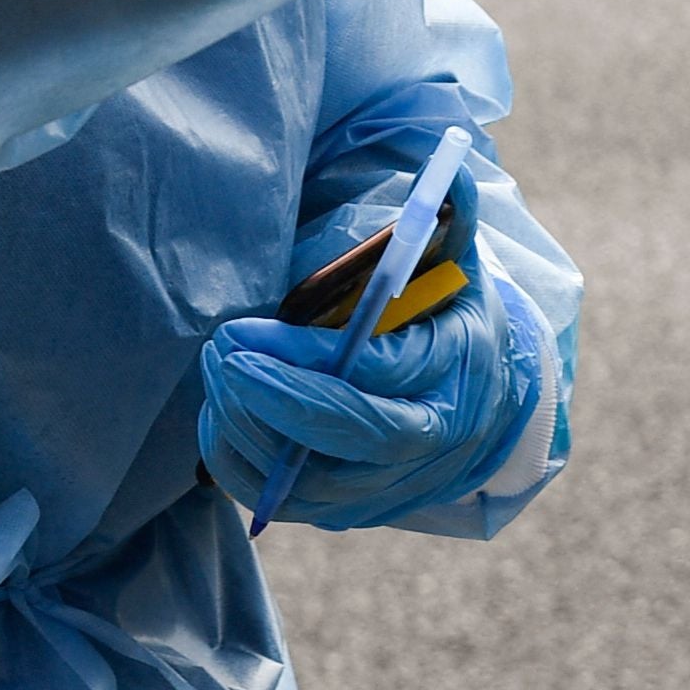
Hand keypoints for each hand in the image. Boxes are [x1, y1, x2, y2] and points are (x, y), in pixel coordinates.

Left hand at [200, 186, 551, 527]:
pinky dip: (241, 461)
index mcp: (460, 370)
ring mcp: (394, 485)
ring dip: (249, 428)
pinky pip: (284, 500)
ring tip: (216, 371)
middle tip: (220, 355)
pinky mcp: (352, 510)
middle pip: (357, 438)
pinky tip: (221, 411)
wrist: (473, 392)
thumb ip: (449, 221)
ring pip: (312, 479)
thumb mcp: (455, 259)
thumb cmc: (443, 311)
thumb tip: (458, 179)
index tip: (248, 331)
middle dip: (277, 402)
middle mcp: (436, 440)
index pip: (385, 374)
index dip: (310, 359)